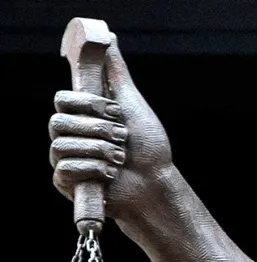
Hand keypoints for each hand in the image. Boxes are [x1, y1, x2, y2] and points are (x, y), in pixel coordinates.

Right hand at [49, 38, 175, 224]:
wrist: (156, 183)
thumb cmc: (148, 147)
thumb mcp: (133, 104)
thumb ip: (116, 73)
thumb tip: (108, 39)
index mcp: (81, 116)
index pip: (63, 99)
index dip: (88, 104)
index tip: (115, 112)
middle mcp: (69, 135)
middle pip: (57, 122)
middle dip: (96, 130)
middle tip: (121, 137)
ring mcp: (65, 159)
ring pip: (61, 145)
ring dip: (98, 150)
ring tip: (119, 158)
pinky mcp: (67, 183)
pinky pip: (65, 169)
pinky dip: (93, 169)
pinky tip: (109, 173)